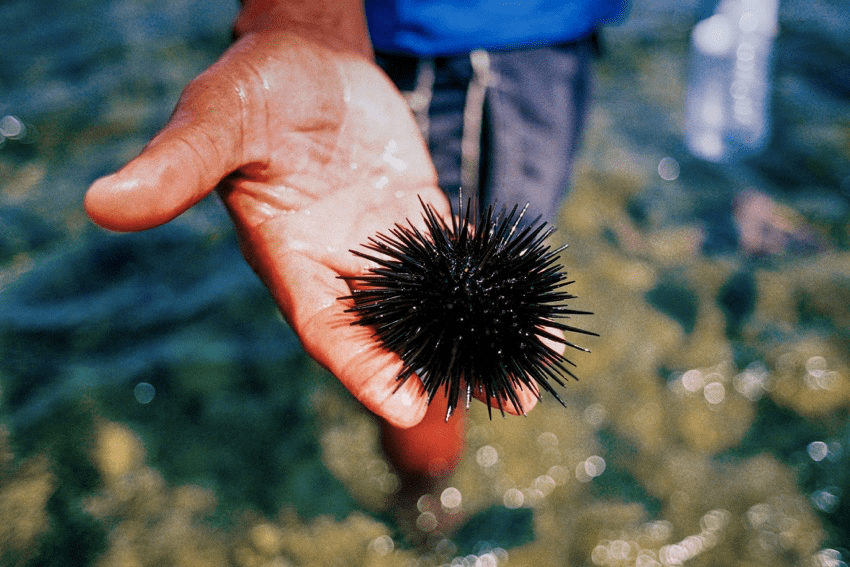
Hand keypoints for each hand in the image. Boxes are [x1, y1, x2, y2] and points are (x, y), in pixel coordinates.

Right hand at [85, 29, 540, 427]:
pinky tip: (535, 318)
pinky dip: (496, 289)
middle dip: (440, 373)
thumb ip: (176, 164)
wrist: (305, 55)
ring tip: (529, 383)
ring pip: (434, 310)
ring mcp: (384, 247)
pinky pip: (462, 261)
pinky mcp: (419, 220)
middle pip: (391, 335)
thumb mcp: (218, 119)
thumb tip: (102, 204)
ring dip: (480, 345)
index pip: (326, 327)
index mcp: (289, 258)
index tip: (408, 406)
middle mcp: (339, 266)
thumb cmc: (255, 84)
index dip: (362, 368)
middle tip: (503, 404)